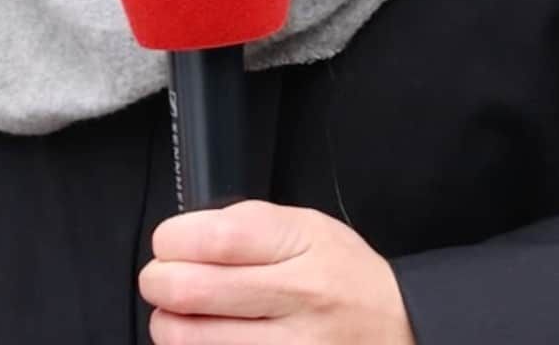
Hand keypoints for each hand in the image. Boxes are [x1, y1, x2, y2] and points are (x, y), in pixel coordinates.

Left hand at [139, 200, 413, 344]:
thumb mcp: (310, 228)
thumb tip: (184, 236)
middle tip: (160, 280)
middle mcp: (299, 299)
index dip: (173, 240)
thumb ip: (248, 225)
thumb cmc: (345, 277)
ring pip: (192, 340)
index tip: (167, 244)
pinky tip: (205, 341)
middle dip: (158, 282)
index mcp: (303, 246)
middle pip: (192, 290)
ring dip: (169, 326)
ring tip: (178, 316)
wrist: (400, 330)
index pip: (217, 237)